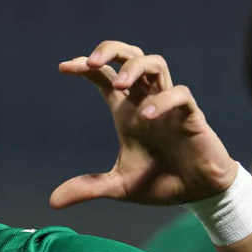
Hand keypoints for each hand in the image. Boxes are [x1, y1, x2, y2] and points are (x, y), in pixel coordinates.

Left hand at [51, 40, 236, 208]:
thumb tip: (53, 202)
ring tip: (119, 85)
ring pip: (156, 64)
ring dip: (135, 67)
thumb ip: (88, 188)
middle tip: (90, 61)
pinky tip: (147, 116)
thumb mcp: (118, 187)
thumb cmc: (160, 182)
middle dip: (111, 50)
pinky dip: (163, 100)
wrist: (198, 194)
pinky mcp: (191, 116)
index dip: (86, 66)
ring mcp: (169, 105)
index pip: (104, 77)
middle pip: (131, 56)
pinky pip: (180, 95)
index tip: (63, 67)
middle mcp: (147, 100)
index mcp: (127, 111)